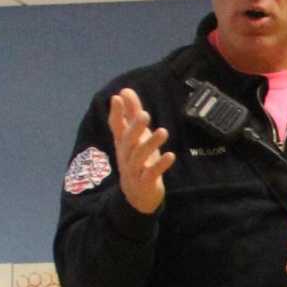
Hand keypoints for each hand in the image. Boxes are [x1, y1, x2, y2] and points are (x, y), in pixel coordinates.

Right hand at [109, 87, 173, 215]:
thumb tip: (124, 91)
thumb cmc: (137, 160)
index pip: (116, 126)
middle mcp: (126, 155)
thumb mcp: (135, 137)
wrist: (136, 196)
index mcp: (123, 143)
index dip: (116, 113)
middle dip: (135, 127)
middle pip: (128, 140)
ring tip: (163, 132)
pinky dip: (161, 165)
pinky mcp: (146, 182)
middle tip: (145, 114)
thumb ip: (131, 114)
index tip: (117, 97)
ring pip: (139, 156)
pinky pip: (151, 173)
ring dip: (151, 144)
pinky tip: (170, 156)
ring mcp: (135, 170)